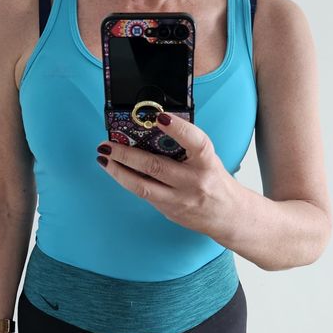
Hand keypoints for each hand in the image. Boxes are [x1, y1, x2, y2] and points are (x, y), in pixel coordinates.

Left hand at [95, 112, 236, 235]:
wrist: (228, 215)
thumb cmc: (215, 181)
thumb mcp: (208, 159)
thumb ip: (185, 146)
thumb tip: (152, 129)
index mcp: (207, 163)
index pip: (195, 142)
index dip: (178, 128)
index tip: (159, 117)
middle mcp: (194, 182)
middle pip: (155, 166)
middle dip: (126, 154)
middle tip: (108, 144)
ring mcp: (180, 199)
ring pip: (143, 185)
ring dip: (119, 171)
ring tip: (104, 158)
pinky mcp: (170, 211)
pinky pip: (145, 194)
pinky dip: (128, 181)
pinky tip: (117, 171)